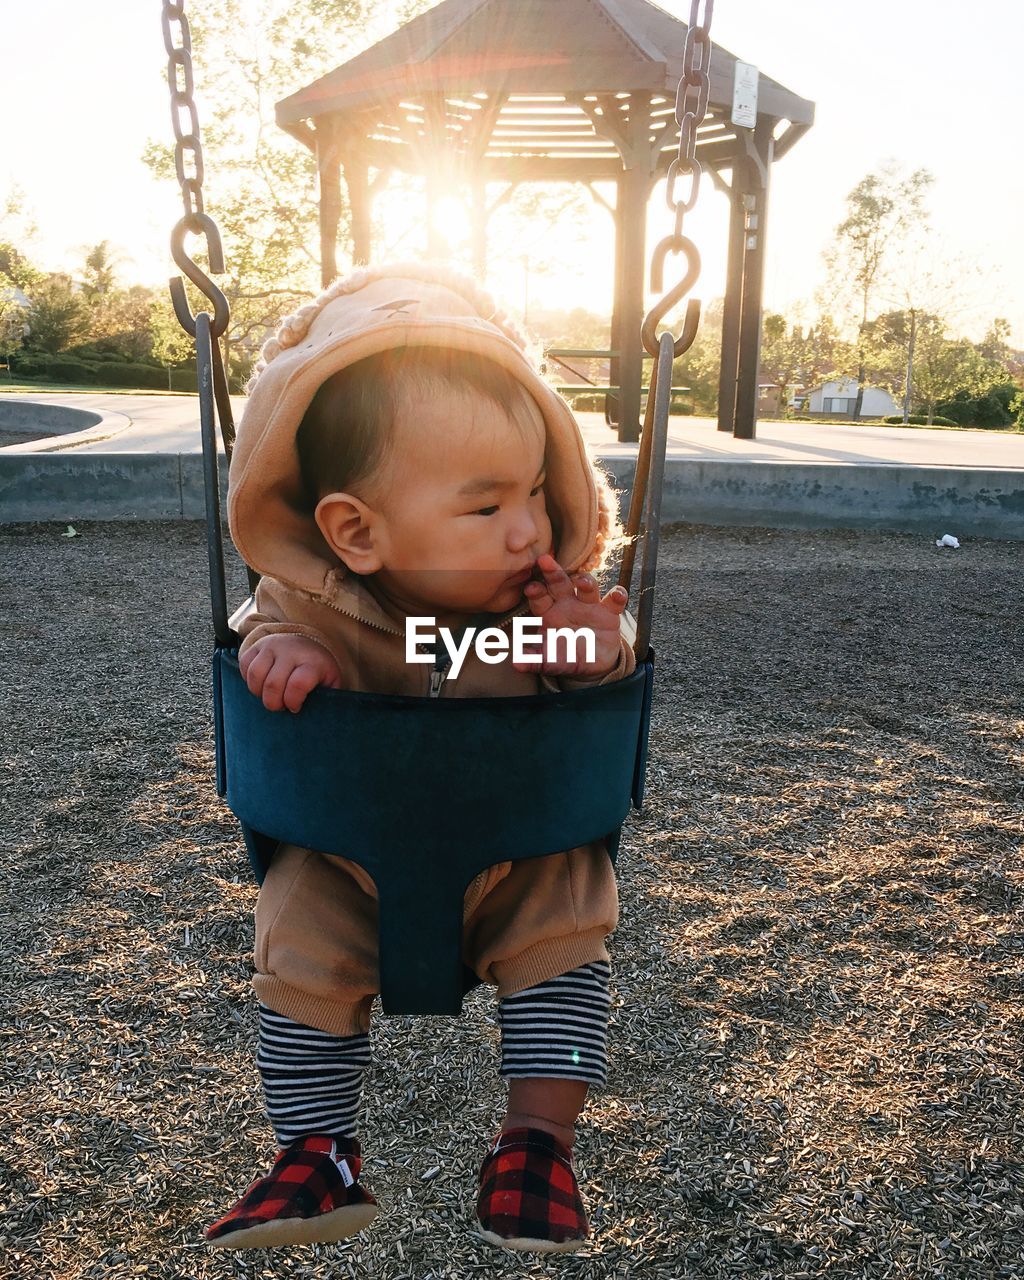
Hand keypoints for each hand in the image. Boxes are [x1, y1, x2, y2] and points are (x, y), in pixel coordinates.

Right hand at [239, 634, 342, 712]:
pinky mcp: (258, 645)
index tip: (295, 707)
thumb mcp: (330, 683)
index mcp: (312, 662)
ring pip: (255, 674)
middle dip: (273, 703)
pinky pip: (244, 665)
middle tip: (280, 706)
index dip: (292, 701)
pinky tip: (261, 684)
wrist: (309, 644)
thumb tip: (320, 718)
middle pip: (273, 684)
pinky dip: (249, 680)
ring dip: (258, 693)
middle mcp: (291, 651)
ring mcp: (273, 646)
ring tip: (269, 696)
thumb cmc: (318, 671)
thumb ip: (327, 699)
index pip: (298, 684)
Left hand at [515, 553, 627, 678]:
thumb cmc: (564, 656)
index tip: (530, 588)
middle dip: (553, 572)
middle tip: (544, 560)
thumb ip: (533, 661)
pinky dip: (617, 596)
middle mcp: (568, 603)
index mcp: (549, 612)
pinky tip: (617, 595)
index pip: (540, 598)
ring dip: (585, 582)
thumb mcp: (549, 661)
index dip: (535, 592)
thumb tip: (515, 664)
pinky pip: (614, 601)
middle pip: (559, 583)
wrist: (592, 663)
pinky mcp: (609, 613)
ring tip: (581, 582)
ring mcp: (589, 605)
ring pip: (587, 587)